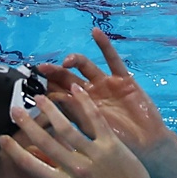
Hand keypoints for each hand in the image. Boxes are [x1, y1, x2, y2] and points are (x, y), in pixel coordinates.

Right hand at [1, 89, 176, 177]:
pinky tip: (76, 90)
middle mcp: (76, 170)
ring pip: (67, 128)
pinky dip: (85, 103)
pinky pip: (95, 120)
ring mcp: (95, 156)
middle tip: (14, 110)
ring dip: (52, 110)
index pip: (31, 165)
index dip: (14, 151)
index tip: (1, 138)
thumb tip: (37, 157)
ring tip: (39, 97)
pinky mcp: (112, 145)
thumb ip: (58, 176)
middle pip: (46, 142)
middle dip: (27, 125)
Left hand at [40, 28, 176, 177]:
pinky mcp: (123, 79)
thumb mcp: (89, 135)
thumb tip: (41, 122)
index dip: (45, 89)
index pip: (56, 94)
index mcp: (77, 109)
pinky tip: (95, 32)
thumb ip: (70, 122)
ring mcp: (105, 84)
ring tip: (68, 61)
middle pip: (67, 78)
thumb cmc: (116, 145)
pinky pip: (113, 60)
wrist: (145, 145)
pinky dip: (104, 45)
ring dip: (75, 60)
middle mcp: (89, 94)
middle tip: (42, 68)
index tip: (32, 87)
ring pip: (86, 67)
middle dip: (54, 72)